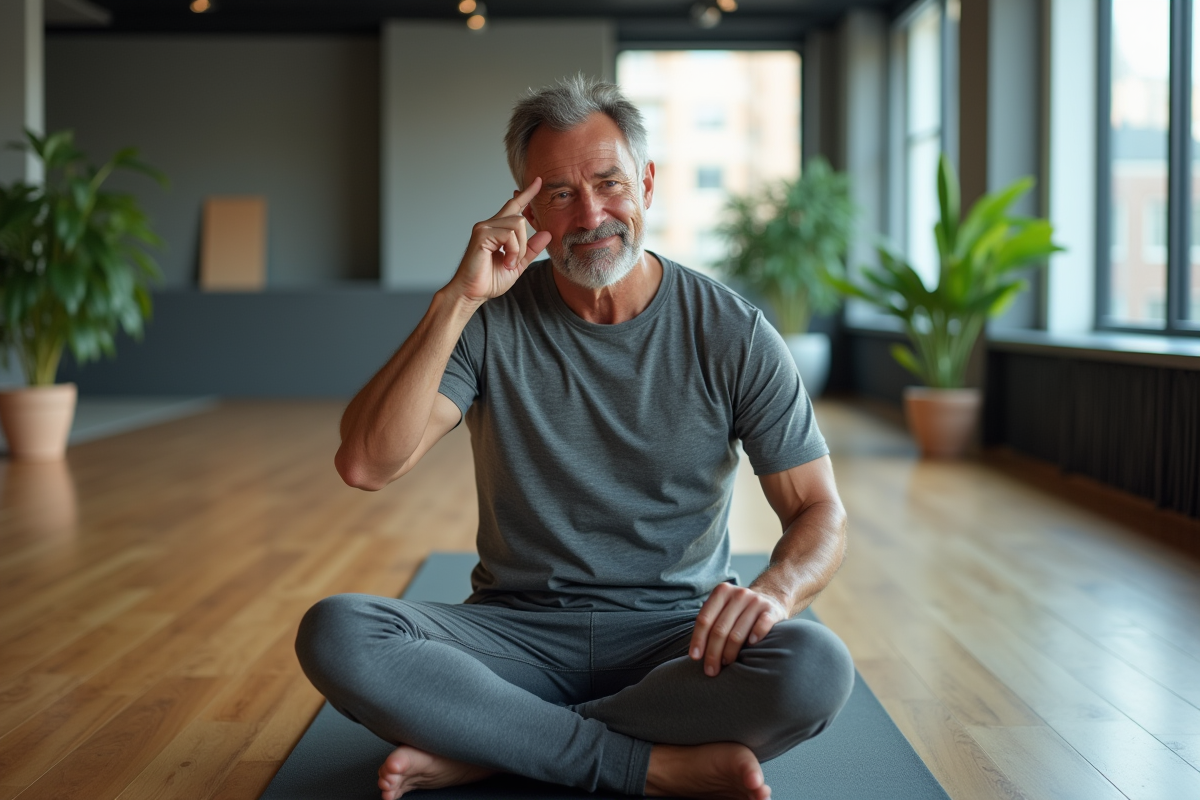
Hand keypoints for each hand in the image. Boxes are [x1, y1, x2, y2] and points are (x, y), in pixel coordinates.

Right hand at [450, 177, 552, 304]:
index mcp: (498, 230)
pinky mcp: (481, 234)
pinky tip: (505, 261)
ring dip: (518, 249)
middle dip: (524, 243)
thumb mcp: (518, 264)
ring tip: (508, 262)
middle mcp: (489, 224)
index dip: (527, 193)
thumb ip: (531, 249)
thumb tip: (546, 233)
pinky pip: (509, 235)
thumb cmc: (489, 280)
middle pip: (520, 218)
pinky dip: (512, 251)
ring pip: (517, 225)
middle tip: (514, 261)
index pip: (514, 205)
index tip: (538, 182)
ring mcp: (484, 227)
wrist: (473, 293)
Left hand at [689, 583, 787, 676]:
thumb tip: (696, 654)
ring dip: (730, 652)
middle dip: (713, 653)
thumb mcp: (722, 609)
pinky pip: (762, 625)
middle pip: (720, 629)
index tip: (695, 657)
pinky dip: (756, 636)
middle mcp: (739, 595)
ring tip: (726, 664)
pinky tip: (751, 645)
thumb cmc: (739, 611)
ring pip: (738, 632)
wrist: (770, 598)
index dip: (698, 639)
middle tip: (711, 670)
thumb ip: (709, 623)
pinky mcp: (772, 610)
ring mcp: (756, 601)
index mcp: (722, 592)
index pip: (704, 619)